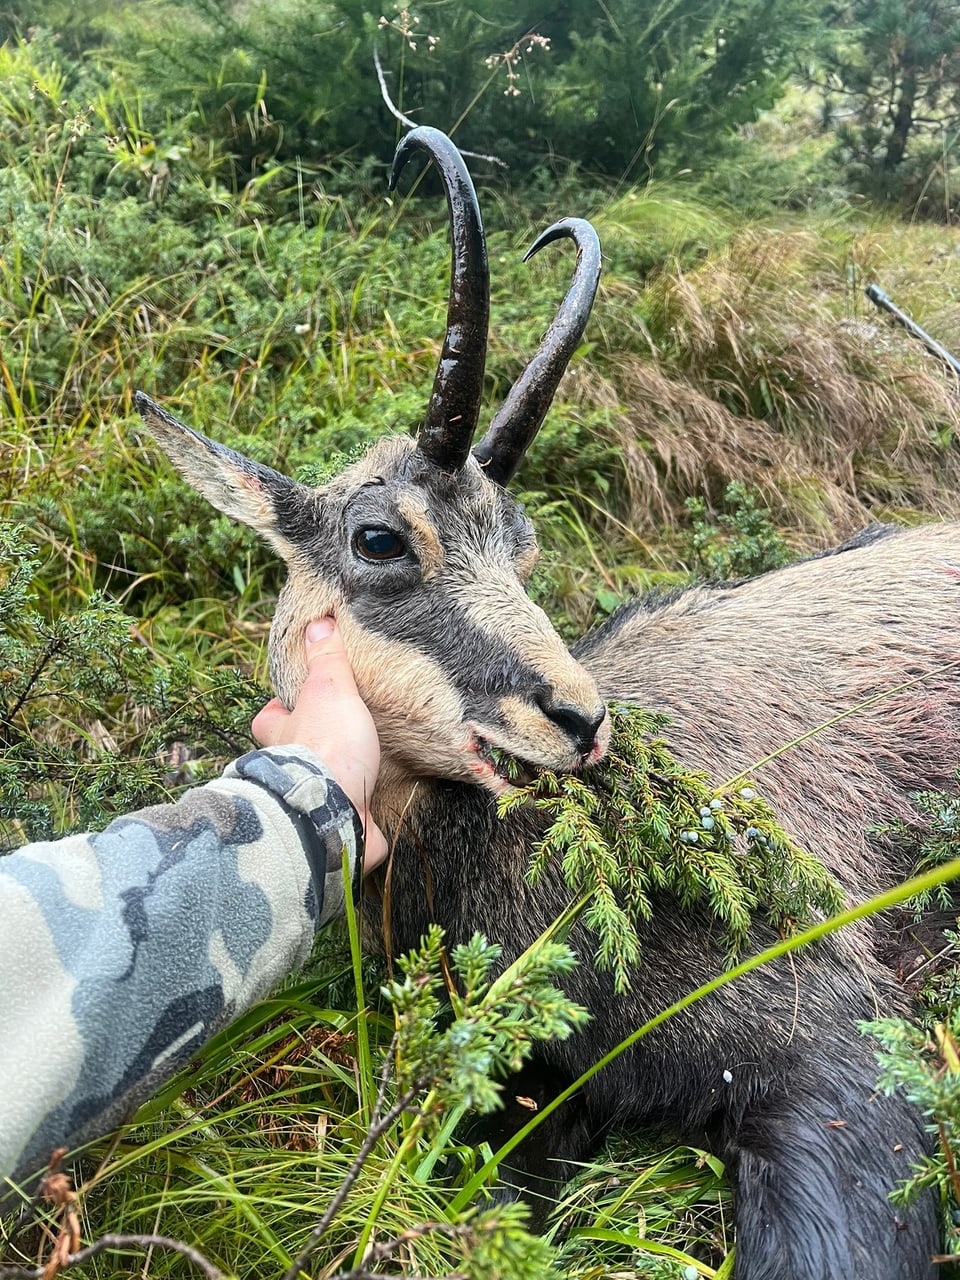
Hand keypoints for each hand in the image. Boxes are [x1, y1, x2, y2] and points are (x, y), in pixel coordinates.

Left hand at [251, 618, 387, 869]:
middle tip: (332, 736)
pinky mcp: (338, 827)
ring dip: (332, 783)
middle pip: (290, 755)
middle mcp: (290, 770)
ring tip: (361, 770)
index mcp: (282, 735)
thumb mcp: (328, 691)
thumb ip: (325, 660)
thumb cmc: (327, 749)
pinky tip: (374, 812)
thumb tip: (316, 623)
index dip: (278, 709)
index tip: (293, 701)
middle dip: (306, 748)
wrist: (336, 812)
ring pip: (315, 788)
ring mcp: (312, 801)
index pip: (268, 718)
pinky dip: (357, 819)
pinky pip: (345, 822)